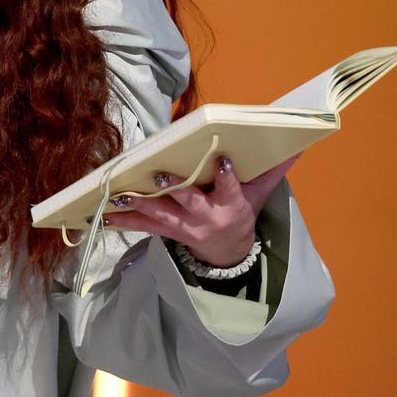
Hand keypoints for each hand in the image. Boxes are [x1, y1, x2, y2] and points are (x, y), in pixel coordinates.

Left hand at [103, 154, 298, 266]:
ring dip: (139, 204)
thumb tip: (295, 145)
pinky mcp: (166, 232)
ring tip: (120, 194)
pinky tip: (101, 215)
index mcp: (230, 205)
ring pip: (159, 215)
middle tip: (159, 177)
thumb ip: (272, 170)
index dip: (225, 174)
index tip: (222, 158)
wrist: (228, 251)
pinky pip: (142, 227)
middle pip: (189, 203)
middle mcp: (205, 217)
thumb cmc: (242, 213)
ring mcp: (183, 226)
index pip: (229, 188)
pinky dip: (122, 220)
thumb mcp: (259, 195)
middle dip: (174, 190)